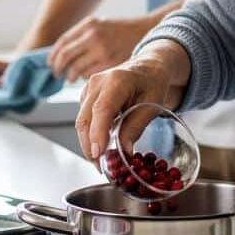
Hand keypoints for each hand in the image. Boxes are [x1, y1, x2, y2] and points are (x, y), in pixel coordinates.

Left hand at [49, 15, 155, 82]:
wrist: (147, 31)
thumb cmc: (121, 31)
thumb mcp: (100, 25)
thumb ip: (82, 36)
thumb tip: (59, 54)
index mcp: (89, 24)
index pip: (62, 43)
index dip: (53, 56)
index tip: (51, 63)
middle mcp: (94, 36)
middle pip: (65, 57)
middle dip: (58, 68)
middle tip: (58, 74)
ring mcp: (103, 50)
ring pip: (76, 69)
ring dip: (71, 76)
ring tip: (72, 78)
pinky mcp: (111, 63)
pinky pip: (90, 75)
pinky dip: (86, 78)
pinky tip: (89, 76)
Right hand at [75, 39, 190, 161]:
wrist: (148, 67)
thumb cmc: (152, 83)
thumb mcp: (152, 105)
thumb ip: (136, 127)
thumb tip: (123, 151)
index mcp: (117, 80)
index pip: (102, 109)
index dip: (98, 133)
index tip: (98, 154)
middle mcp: (98, 82)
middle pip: (85, 119)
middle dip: (90, 146)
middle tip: (101, 166)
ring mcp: (89, 88)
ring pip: (81, 121)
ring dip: (88, 143)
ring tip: (102, 161)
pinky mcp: (86, 96)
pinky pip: (84, 119)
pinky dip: (90, 134)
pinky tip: (102, 145)